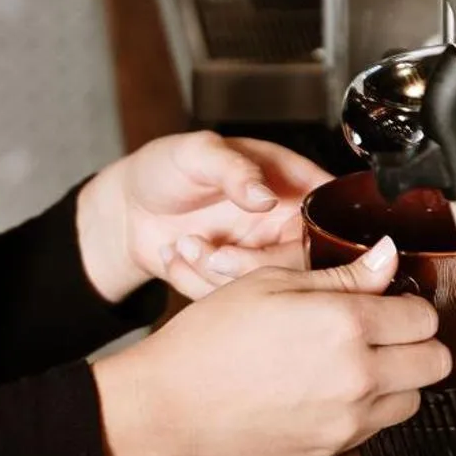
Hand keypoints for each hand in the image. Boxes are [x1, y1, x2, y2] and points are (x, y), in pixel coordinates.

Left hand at [77, 131, 330, 303]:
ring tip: (185, 244)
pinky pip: (231, 301)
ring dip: (215, 274)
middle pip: (302, 265)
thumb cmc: (165, 168)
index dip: (318, 238)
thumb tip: (265, 195)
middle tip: (216, 255)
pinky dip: (195, 284)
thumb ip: (233, 169)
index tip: (275, 246)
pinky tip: (176, 255)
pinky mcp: (235, 285)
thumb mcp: (197, 153)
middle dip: (252, 266)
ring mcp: (261, 258)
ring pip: (266, 290)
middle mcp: (283, 224)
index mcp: (290, 183)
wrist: (126, 210)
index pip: (330, 216)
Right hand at [91, 240, 450, 455]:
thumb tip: (386, 257)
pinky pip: (379, 426)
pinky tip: (331, 386)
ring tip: (357, 359)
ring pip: (414, 399)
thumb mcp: (271, 283)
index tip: (389, 298)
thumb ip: (342, 273)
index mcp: (344, 325)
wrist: (172, 404)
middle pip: (436, 362)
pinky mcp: (334, 449)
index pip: (423, 316)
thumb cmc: (210, 340)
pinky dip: (370, 406)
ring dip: (399, 378)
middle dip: (417, 341)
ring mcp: (348, 419)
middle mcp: (357, 376)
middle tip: (386, 328)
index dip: (407, 301)